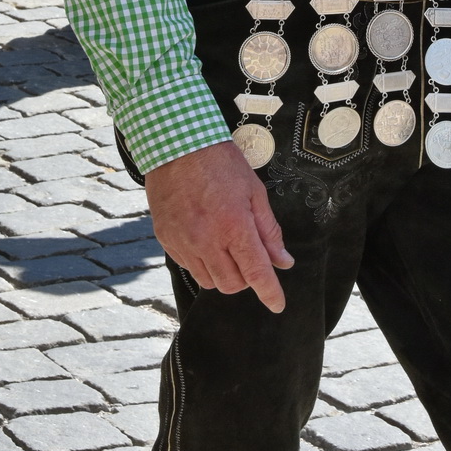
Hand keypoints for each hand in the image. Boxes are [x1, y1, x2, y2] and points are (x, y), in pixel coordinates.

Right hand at [145, 141, 294, 313]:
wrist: (177, 145)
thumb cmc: (220, 163)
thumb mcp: (254, 191)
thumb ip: (268, 231)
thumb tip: (283, 261)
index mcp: (234, 225)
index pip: (256, 273)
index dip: (270, 293)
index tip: (277, 305)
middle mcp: (207, 239)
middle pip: (232, 284)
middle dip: (245, 278)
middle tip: (248, 255)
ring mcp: (184, 241)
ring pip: (209, 282)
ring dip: (223, 273)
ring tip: (225, 246)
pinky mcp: (167, 239)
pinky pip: (189, 267)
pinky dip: (202, 263)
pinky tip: (205, 240)